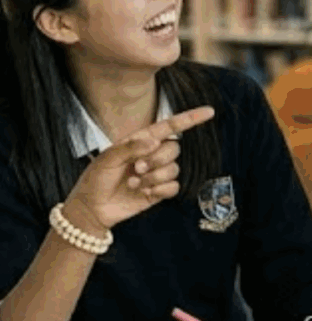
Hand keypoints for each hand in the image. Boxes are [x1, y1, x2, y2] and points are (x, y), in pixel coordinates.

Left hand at [62, 106, 215, 235]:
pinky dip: (159, 190)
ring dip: (154, 178)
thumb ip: (130, 147)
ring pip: (174, 169)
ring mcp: (157, 173)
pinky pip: (173, 186)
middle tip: (137, 168)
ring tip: (134, 183)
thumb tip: (155, 141)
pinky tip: (143, 193)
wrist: (92, 208)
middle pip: (174, 149)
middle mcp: (153, 154)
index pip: (171, 126)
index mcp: (142, 140)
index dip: (191, 119)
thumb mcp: (106, 158)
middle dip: (157, 160)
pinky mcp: (160, 191)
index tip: (209, 112)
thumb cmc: (96, 179)